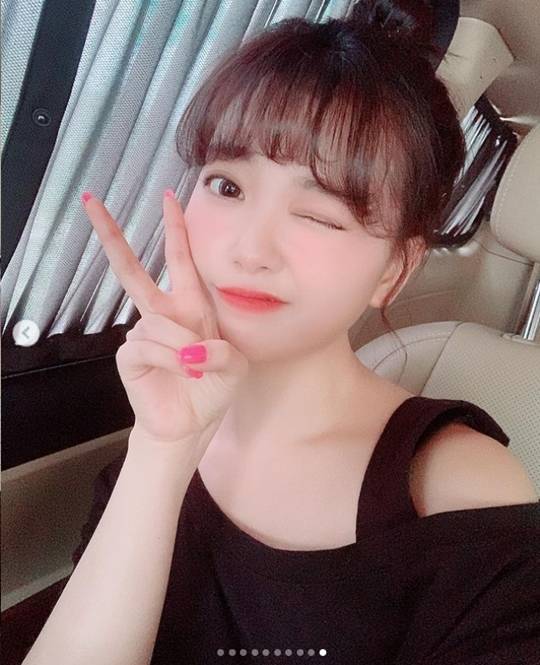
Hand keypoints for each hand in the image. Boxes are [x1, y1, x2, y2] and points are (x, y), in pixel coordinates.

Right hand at [82, 190, 247, 444]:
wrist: (192, 424)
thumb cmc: (212, 390)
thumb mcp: (234, 365)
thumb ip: (223, 350)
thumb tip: (195, 348)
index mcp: (189, 307)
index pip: (179, 261)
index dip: (175, 231)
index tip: (169, 198)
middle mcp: (162, 315)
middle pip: (131, 270)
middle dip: (112, 236)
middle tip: (91, 201)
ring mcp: (142, 334)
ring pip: (157, 322)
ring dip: (183, 346)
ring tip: (196, 367)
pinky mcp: (129, 356)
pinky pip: (146, 344)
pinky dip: (169, 358)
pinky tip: (180, 370)